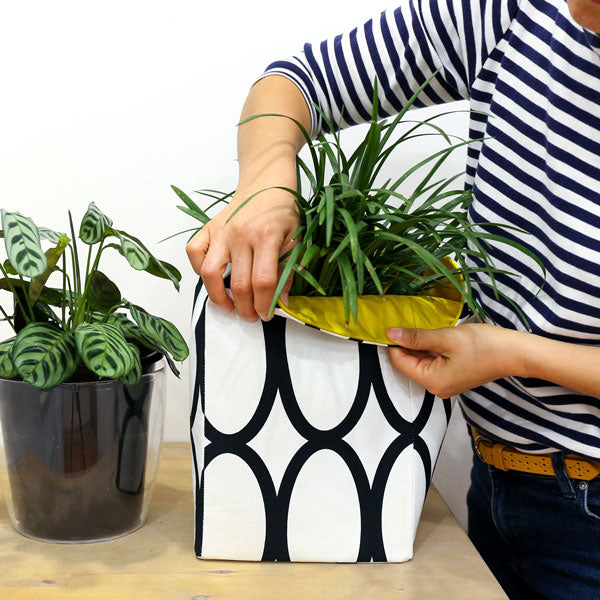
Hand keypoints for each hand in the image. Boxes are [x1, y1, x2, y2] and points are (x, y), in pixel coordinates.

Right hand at [186, 186, 299, 321]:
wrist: (267, 182)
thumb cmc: (283, 211)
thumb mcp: (295, 241)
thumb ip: (288, 272)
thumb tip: (281, 302)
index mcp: (266, 236)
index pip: (263, 282)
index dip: (264, 304)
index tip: (266, 314)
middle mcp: (240, 234)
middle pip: (238, 284)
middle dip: (245, 308)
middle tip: (251, 316)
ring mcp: (221, 231)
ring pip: (210, 273)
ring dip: (218, 297)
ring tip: (229, 306)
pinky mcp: (208, 227)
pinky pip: (194, 253)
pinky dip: (199, 269)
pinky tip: (213, 278)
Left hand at [386, 323, 521, 397]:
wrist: (514, 353)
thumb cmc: (484, 346)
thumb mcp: (446, 338)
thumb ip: (416, 337)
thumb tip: (391, 334)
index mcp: (432, 381)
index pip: (400, 362)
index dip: (394, 343)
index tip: (391, 324)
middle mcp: (436, 388)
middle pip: (410, 363)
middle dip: (407, 344)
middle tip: (406, 322)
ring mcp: (445, 384)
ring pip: (421, 362)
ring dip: (419, 345)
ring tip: (422, 327)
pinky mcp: (453, 377)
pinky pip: (433, 363)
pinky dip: (430, 349)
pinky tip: (434, 335)